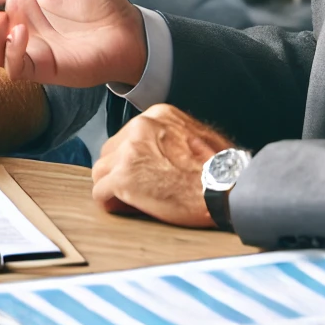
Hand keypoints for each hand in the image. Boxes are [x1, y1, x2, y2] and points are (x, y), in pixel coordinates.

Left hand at [91, 104, 232, 227]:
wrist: (225, 188)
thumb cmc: (220, 168)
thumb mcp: (199, 136)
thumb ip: (175, 135)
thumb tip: (166, 148)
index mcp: (158, 115)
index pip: (129, 134)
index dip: (133, 158)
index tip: (143, 173)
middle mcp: (140, 126)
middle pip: (111, 149)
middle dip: (119, 170)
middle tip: (135, 190)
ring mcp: (129, 151)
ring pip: (101, 169)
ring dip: (111, 186)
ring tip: (128, 201)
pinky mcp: (123, 177)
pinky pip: (100, 192)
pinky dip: (109, 203)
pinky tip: (124, 209)